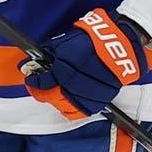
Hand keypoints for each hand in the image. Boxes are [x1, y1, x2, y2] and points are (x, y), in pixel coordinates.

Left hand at [23, 8, 147, 120]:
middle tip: (40, 89)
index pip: (44, 82)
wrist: (120, 44)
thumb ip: (49, 54)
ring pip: (67, 106)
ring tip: (54, 95)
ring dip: (57, 102)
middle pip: (54, 97)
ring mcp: (90, 92)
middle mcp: (78, 81)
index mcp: (67, 65)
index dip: (34, 83)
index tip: (31, 80)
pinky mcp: (102, 99)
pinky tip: (69, 101)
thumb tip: (31, 63)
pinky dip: (73, 108)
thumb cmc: (91, 40)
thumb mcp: (65, 42)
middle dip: (43, 94)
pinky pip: (83, 111)